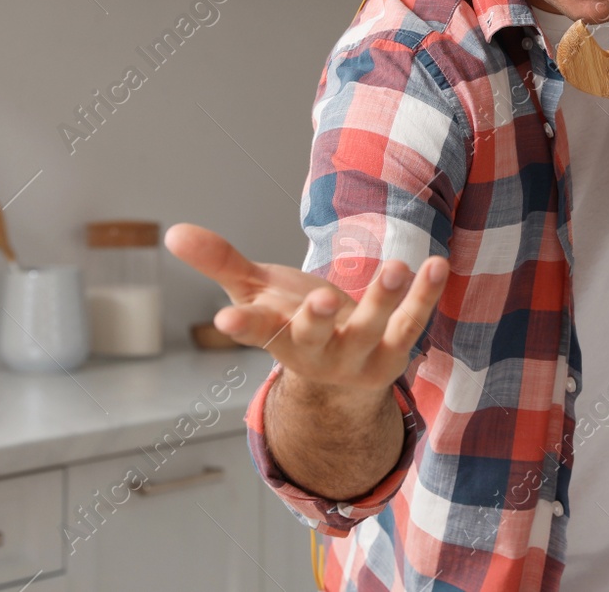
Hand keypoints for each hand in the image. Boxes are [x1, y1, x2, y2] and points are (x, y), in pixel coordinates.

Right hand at [165, 223, 447, 402]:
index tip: (223, 320)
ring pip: (369, 330)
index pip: (253, 332)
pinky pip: (412, 323)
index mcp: (275, 336)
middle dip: (316, 319)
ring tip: (395, 267)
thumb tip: (172, 232)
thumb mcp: (255, 291)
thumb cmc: (292, 322)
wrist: (341, 377)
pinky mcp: (393, 355)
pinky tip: (436, 263)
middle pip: (312, 337)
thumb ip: (219, 261)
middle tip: (322, 297)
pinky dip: (425, 295)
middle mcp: (314, 352)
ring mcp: (355, 357)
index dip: (241, 325)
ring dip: (382, 300)